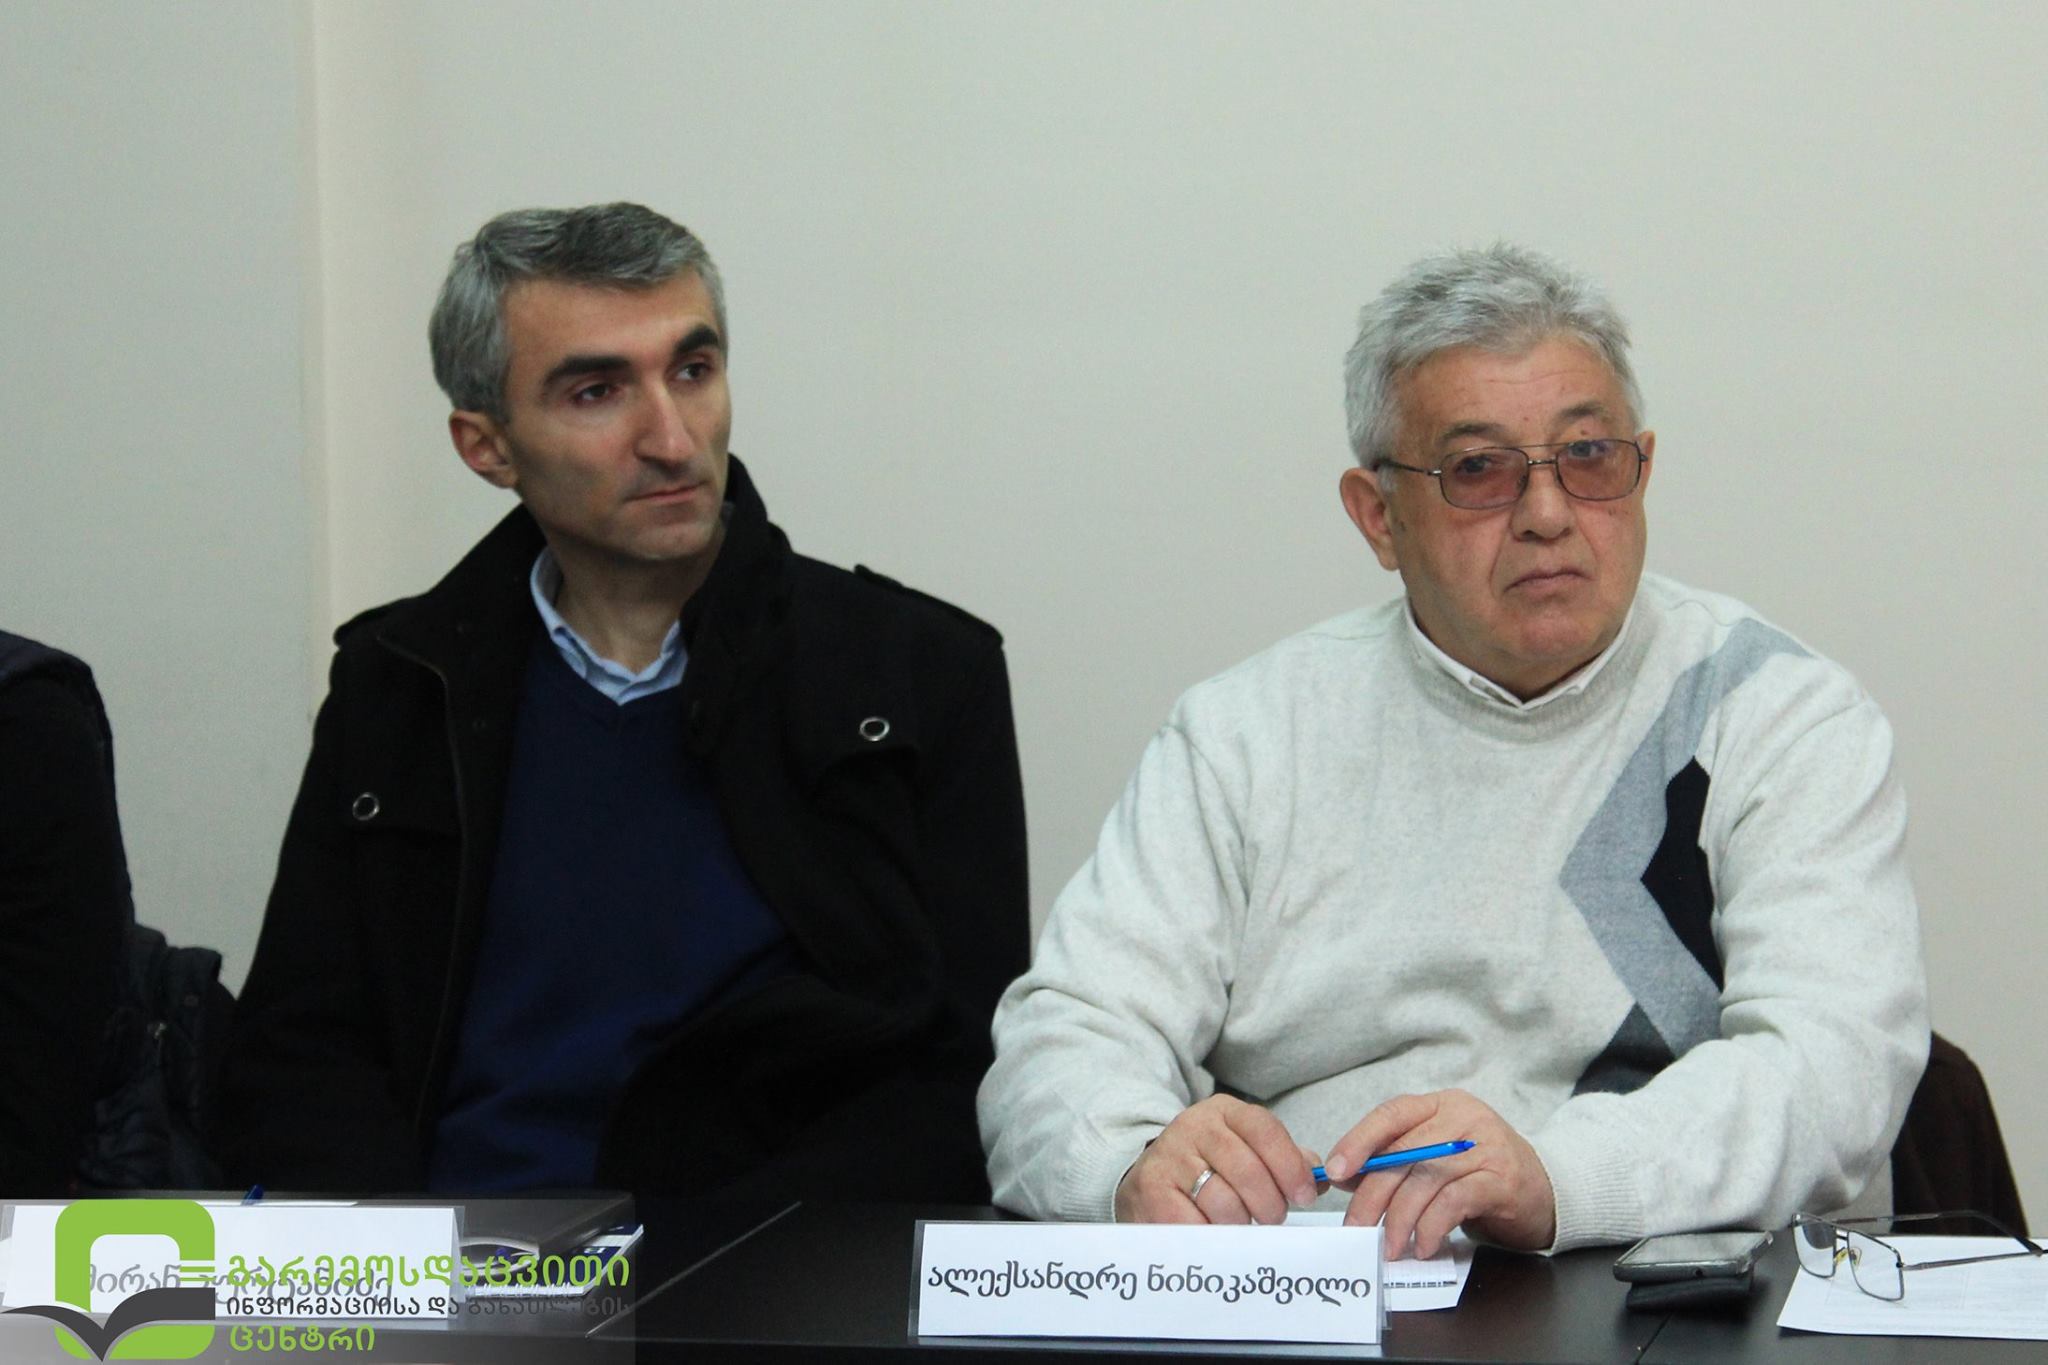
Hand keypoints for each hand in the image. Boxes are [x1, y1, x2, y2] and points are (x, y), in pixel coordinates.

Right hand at [1114, 1095, 1320, 1224]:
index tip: (1306, 1195)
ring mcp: (1170, 1158)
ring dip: (1242, 1223)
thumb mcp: (1245, 1149)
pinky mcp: (1151, 1191)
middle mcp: (1193, 1127)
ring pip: (1223, 1201)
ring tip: (1243, 1225)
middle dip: (1270, 1203)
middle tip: (1274, 1217)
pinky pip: (1195, 1224)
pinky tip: (1218, 1234)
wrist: (1149, 1177)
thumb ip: (1284, 1160)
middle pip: (1247, 1169)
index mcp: (1223, 1112)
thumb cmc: (1208, 1167)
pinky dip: (1213, 1235)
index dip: (1290, 1166)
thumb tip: (1320, 1177)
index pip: (1264, 1130)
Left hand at [1324, 1090, 1554, 1257]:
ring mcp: (1487, 1146)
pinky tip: (1423, 1246)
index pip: (1391, 1114)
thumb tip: (1344, 1175)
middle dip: (1373, 1194)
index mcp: (1441, 1105)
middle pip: (1404, 1153)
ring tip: (1390, 1246)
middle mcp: (1464, 1118)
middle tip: (1356, 1225)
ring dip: (1400, 1219)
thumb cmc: (1481, 1175)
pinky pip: (1454, 1202)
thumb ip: (1396, 1160)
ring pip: (1426, 1179)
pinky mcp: (1502, 1179)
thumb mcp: (1437, 1158)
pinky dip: (1431, 1227)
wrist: (1546, 1192)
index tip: (1334, 1171)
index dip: (1358, 1141)